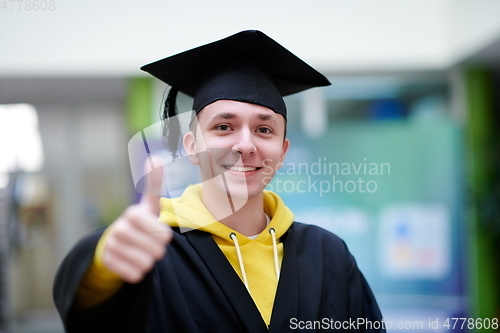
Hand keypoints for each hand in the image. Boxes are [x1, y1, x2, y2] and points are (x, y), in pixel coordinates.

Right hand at [102, 156, 171, 282]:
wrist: (114, 244)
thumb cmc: (139, 224)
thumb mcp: (148, 205)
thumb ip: (154, 184)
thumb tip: (155, 157)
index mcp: (133, 214)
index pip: (162, 234)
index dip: (164, 237)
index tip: (162, 235)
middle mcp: (119, 228)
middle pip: (156, 250)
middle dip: (158, 251)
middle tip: (151, 246)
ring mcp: (111, 246)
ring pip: (145, 264)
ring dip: (148, 262)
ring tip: (143, 254)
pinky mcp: (107, 263)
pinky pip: (134, 275)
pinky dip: (138, 273)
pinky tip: (133, 263)